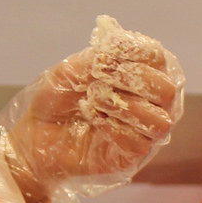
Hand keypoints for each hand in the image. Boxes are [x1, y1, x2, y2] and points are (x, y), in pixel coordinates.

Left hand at [2, 17, 183, 202]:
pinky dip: (112, 127)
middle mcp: (149, 102)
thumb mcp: (71, 70)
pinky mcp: (131, 157)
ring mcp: (143, 132)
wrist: (34, 135)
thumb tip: (117, 45)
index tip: (103, 57)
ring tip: (93, 101)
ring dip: (123, 107)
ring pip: (160, 120)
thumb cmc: (57, 100)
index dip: (135, 53)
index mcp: (140, 74)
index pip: (157, 58)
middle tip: (97, 81)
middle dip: (132, 80)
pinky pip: (138, 143)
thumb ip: (97, 57)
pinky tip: (92, 119)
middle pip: (167, 90)